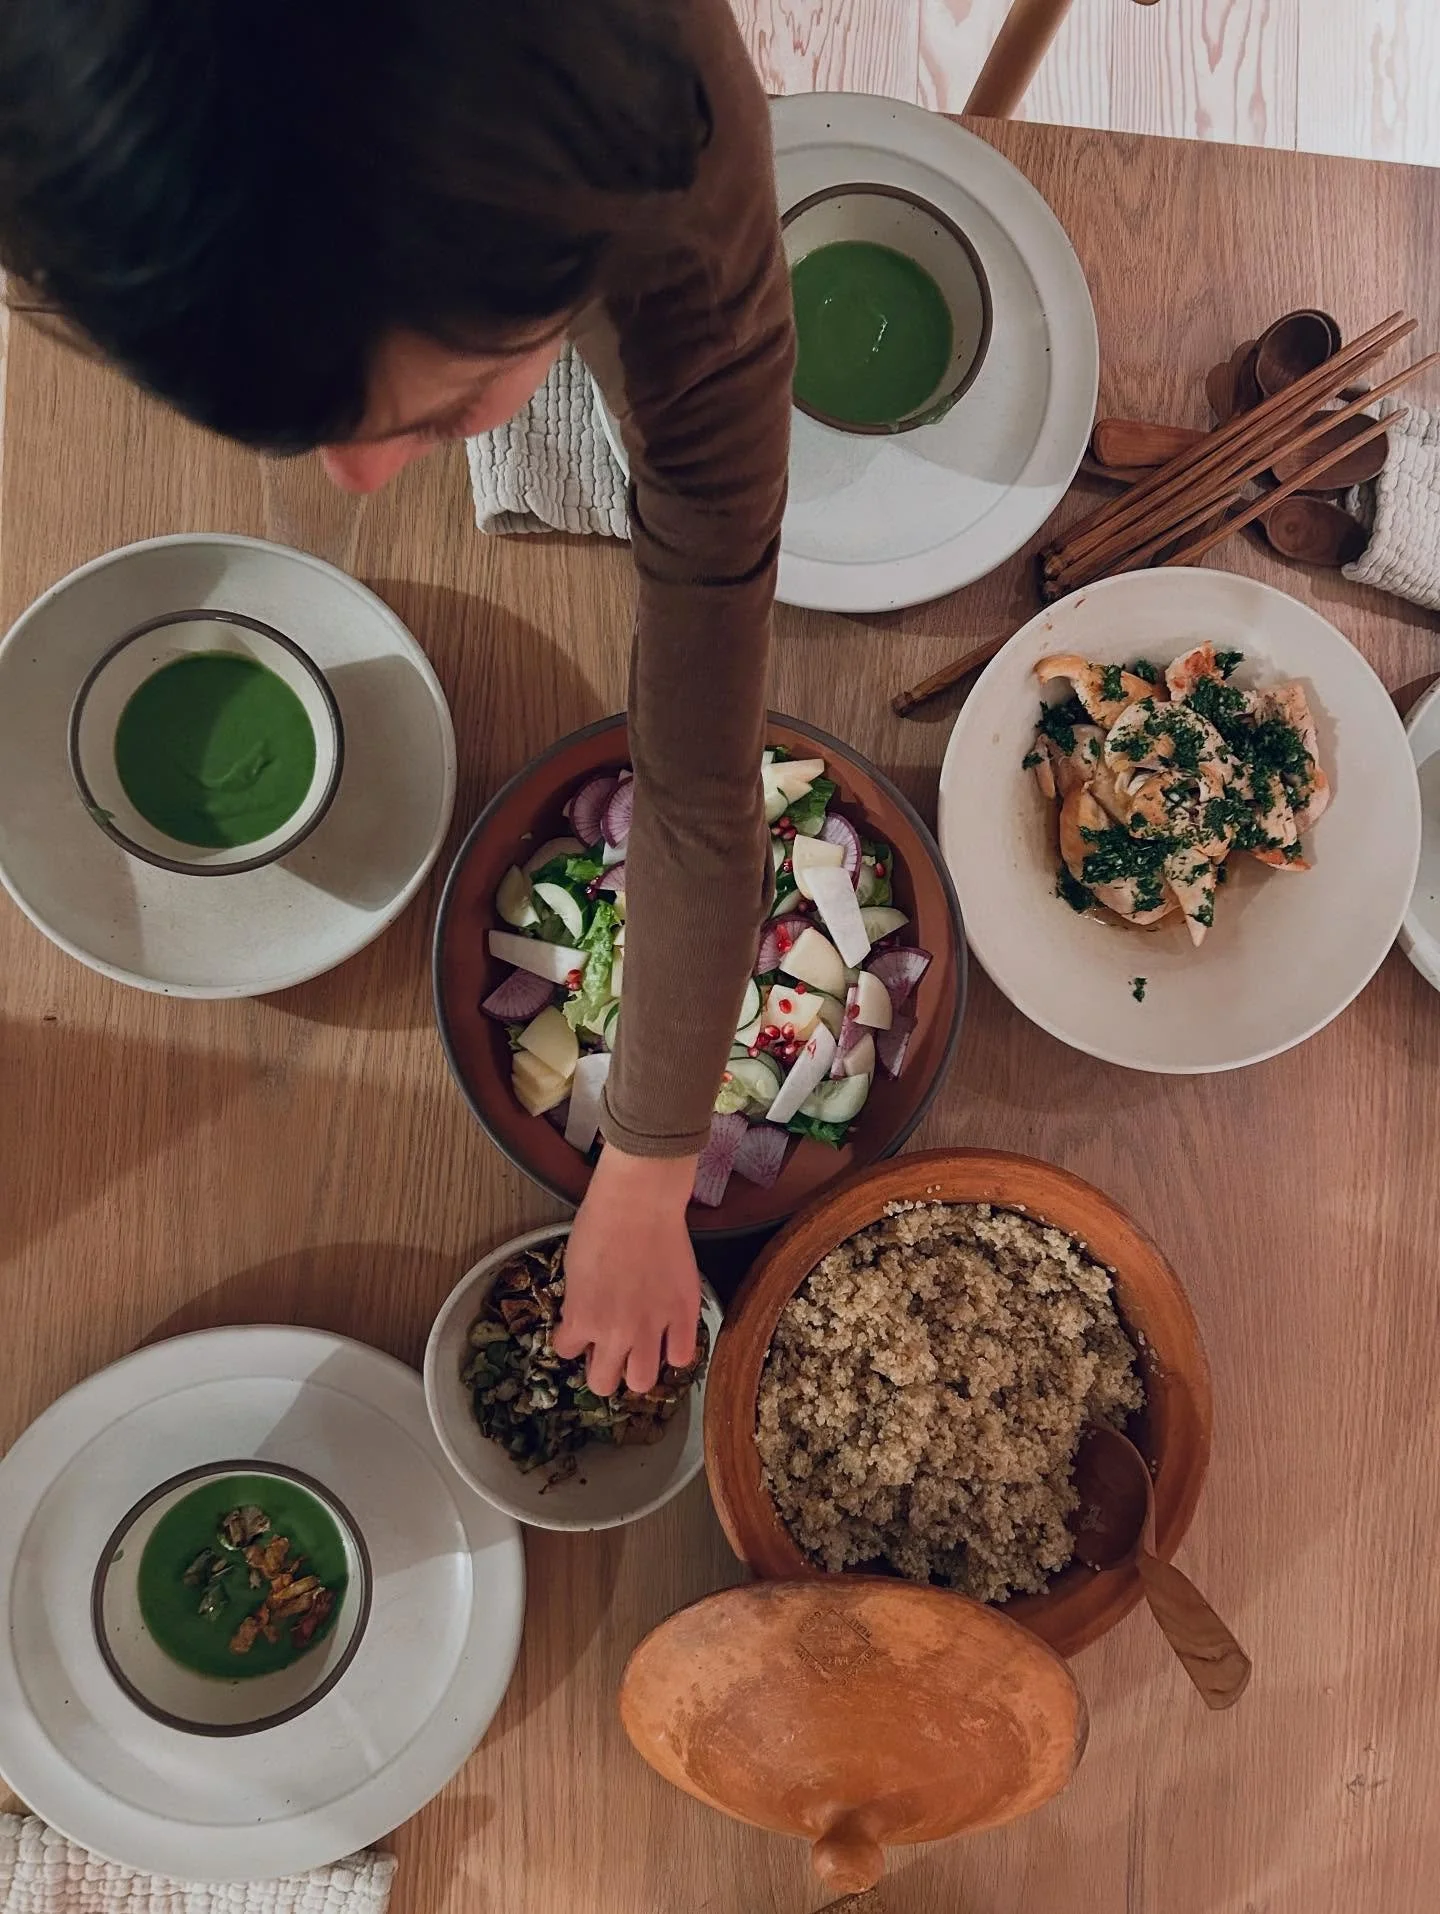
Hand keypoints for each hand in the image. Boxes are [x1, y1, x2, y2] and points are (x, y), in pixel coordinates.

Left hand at [553, 1146, 700, 1396]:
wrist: (638, 1203)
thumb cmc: (600, 1224)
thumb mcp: (572, 1269)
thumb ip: (579, 1304)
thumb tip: (584, 1320)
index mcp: (582, 1319)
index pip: (567, 1351)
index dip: (574, 1340)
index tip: (581, 1331)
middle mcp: (616, 1332)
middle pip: (604, 1384)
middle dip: (603, 1369)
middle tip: (610, 1349)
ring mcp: (652, 1326)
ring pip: (643, 1382)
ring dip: (638, 1368)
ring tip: (641, 1349)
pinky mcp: (683, 1315)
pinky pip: (681, 1356)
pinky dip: (674, 1350)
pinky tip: (669, 1336)